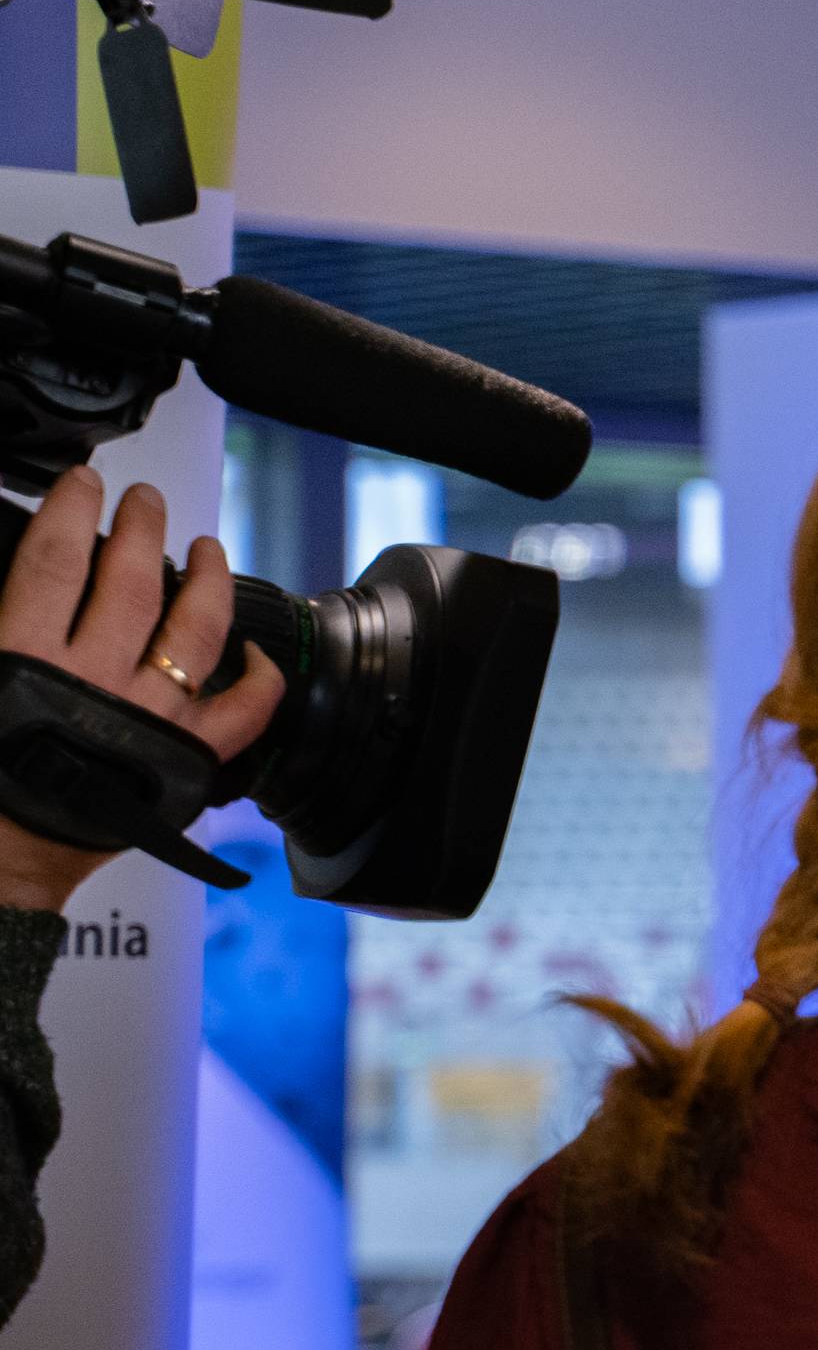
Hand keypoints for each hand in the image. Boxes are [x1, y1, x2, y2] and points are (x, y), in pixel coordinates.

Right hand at [0, 467, 284, 911]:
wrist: (0, 866)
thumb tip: (11, 579)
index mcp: (21, 656)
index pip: (55, 561)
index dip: (73, 511)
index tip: (85, 484)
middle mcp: (94, 678)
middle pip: (133, 580)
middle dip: (142, 527)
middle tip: (145, 500)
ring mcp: (148, 716)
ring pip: (196, 628)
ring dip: (206, 579)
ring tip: (208, 546)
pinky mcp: (186, 757)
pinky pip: (243, 712)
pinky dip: (260, 680)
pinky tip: (259, 654)